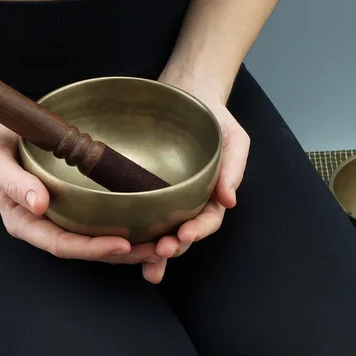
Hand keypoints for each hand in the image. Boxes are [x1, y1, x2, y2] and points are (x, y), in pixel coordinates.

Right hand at [0, 107, 160, 264]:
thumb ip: (14, 182)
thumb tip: (39, 204)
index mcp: (24, 222)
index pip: (62, 244)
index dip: (93, 248)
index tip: (123, 245)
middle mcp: (44, 222)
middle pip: (85, 247)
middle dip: (121, 253)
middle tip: (157, 249)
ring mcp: (59, 212)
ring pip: (96, 236)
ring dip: (129, 242)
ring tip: (162, 241)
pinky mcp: (71, 199)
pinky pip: (98, 216)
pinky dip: (123, 220)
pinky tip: (147, 218)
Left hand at [149, 74, 250, 268]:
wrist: (187, 92)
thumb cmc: (213, 117)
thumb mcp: (233, 138)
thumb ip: (234, 168)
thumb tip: (230, 200)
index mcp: (212, 194)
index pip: (208, 219)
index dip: (198, 231)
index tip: (184, 235)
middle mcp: (189, 201)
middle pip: (183, 233)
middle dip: (173, 247)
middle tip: (159, 253)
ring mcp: (166, 198)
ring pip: (160, 231)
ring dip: (153, 251)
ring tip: (145, 263)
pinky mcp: (144, 189)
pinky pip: (139, 214)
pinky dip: (133, 233)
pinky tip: (122, 247)